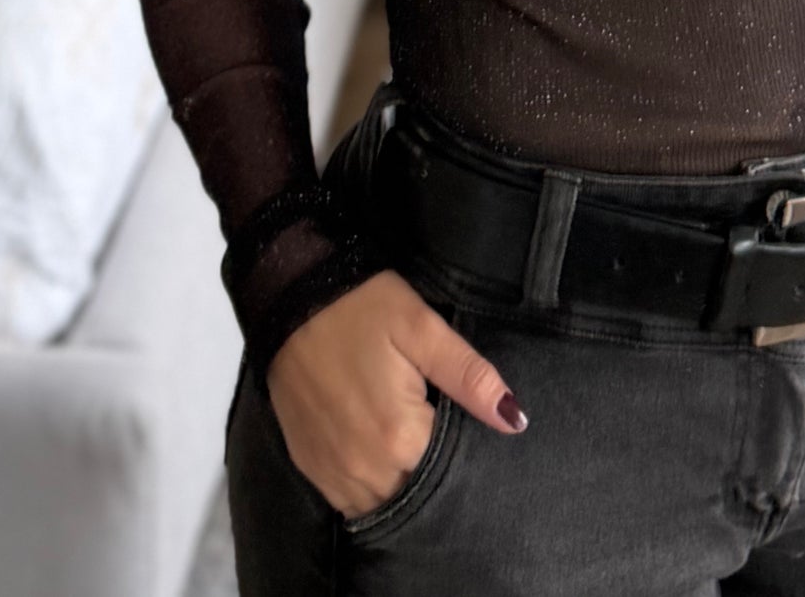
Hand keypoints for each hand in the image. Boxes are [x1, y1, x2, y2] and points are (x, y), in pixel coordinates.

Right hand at [265, 268, 526, 518]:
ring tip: (413, 449)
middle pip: (416, 496)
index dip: (465, 456)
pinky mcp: (309, 467)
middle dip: (435, 477)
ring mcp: (332, 474)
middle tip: (443, 439)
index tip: (469, 434)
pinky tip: (380, 458)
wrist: (290, 299)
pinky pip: (348, 501)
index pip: (450, 474)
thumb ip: (469, 376)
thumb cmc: (362, 308)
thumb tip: (514, 420)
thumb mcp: (421, 328)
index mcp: (400, 438)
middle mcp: (364, 470)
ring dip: (401, 486)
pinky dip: (369, 488)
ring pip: (382, 505)